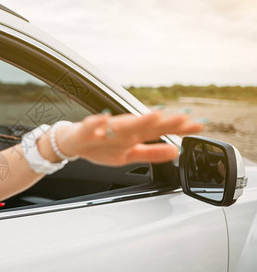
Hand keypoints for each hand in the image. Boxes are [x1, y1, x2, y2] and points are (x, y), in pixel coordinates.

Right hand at [58, 111, 203, 165]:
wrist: (73, 142)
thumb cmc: (101, 147)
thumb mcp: (128, 155)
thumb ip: (151, 154)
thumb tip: (176, 152)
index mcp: (133, 135)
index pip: (159, 131)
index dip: (178, 129)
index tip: (198, 125)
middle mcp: (122, 129)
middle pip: (145, 125)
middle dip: (164, 122)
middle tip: (183, 118)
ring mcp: (104, 129)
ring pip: (122, 124)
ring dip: (137, 119)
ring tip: (155, 116)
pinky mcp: (86, 130)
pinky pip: (91, 126)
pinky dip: (97, 122)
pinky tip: (105, 119)